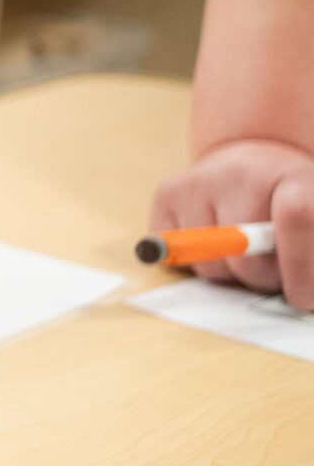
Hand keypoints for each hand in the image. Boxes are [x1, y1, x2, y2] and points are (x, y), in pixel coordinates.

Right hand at [149, 138, 313, 307]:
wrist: (251, 167)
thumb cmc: (289, 206)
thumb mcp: (313, 222)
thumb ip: (309, 253)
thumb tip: (301, 294)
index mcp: (295, 178)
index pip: (297, 217)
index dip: (300, 267)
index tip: (302, 298)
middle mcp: (243, 173)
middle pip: (246, 258)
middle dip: (260, 279)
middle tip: (271, 268)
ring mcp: (200, 182)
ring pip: (209, 265)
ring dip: (227, 272)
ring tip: (240, 249)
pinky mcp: (167, 193)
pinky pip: (175, 257)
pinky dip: (193, 262)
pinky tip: (209, 240)